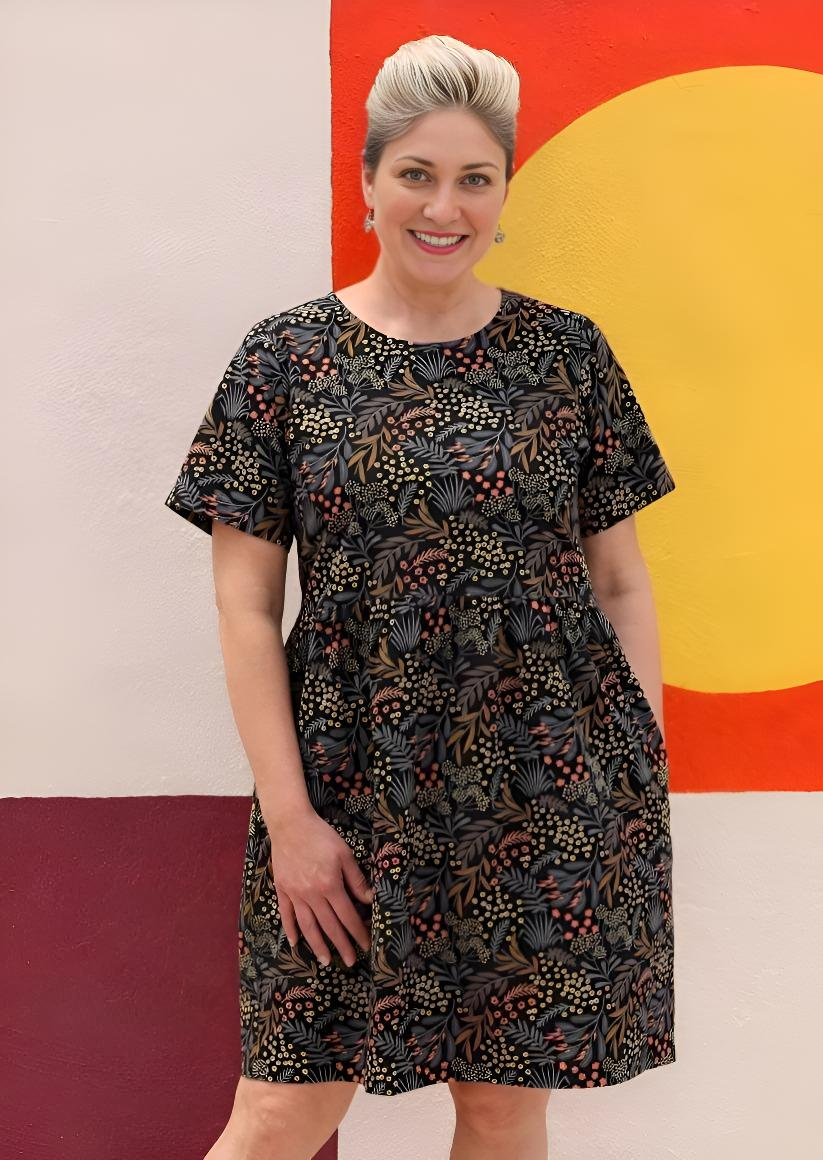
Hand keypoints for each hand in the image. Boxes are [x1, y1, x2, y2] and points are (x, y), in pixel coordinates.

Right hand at [264, 803, 373, 967]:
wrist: (290, 824)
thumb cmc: (321, 836)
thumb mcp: (345, 854)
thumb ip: (356, 880)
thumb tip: (370, 900)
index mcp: (330, 885)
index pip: (347, 916)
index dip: (358, 932)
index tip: (366, 945)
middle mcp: (312, 894)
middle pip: (329, 926)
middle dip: (341, 945)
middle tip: (350, 961)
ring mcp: (295, 894)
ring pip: (307, 926)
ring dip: (317, 945)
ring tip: (325, 960)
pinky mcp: (282, 890)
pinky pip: (287, 914)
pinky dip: (291, 930)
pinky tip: (295, 943)